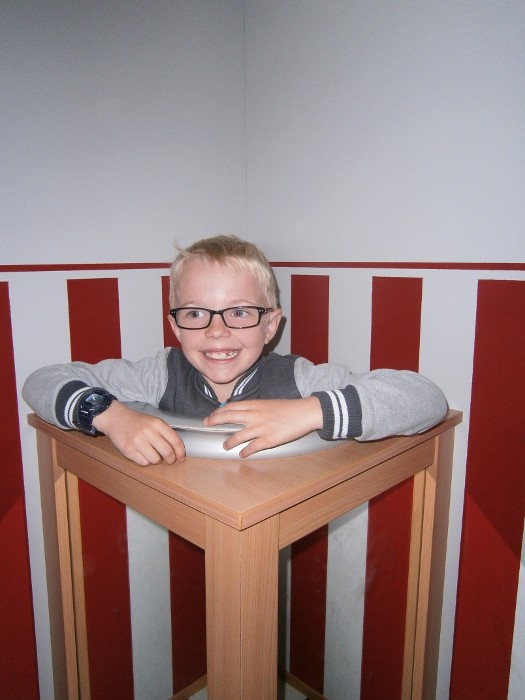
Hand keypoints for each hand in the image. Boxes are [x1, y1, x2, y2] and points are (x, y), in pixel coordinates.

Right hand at [92, 402, 185, 465]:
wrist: (116, 418)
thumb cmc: (138, 421)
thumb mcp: (154, 421)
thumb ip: (165, 433)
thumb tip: (177, 450)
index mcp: (157, 423)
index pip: (175, 441)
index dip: (181, 452)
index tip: (181, 457)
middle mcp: (148, 432)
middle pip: (167, 452)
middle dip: (171, 459)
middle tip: (169, 460)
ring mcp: (137, 441)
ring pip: (155, 460)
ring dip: (156, 460)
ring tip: (153, 454)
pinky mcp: (128, 450)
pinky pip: (143, 462)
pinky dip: (145, 461)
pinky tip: (143, 454)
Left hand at [204, 397, 322, 457]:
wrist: (304, 412)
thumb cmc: (288, 407)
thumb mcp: (268, 403)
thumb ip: (255, 408)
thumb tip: (243, 412)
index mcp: (255, 404)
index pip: (231, 407)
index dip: (218, 411)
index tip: (212, 415)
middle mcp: (254, 415)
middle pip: (228, 417)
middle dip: (214, 421)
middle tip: (207, 425)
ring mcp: (260, 428)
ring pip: (237, 435)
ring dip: (228, 442)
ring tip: (224, 446)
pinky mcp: (268, 440)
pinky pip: (252, 447)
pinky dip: (245, 451)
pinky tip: (241, 454)